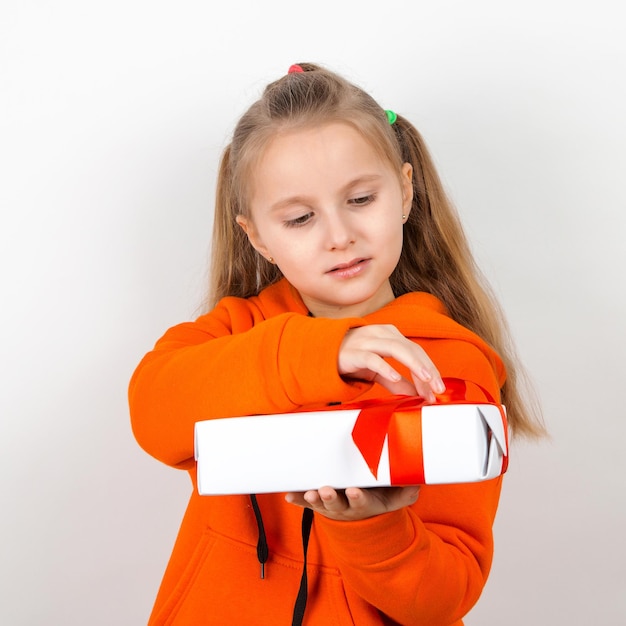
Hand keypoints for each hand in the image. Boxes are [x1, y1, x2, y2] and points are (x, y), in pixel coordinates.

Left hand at [285, 485, 419, 520]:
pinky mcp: (319, 503)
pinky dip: (297, 499)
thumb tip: (416, 483)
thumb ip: (405, 492)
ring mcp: (330, 505)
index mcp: (364, 503)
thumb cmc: (378, 497)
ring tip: (309, 493)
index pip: (361, 501)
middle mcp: (345, 506)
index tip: (354, 491)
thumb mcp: (395, 498)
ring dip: (312, 499)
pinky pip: (305, 502)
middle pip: (337, 504)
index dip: (357, 497)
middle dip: (330, 498)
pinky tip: (289, 495)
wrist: (363, 514)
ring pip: (320, 503)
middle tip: (325, 491)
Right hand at [338, 325, 444, 400]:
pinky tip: (396, 377)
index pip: (416, 351)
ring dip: (413, 364)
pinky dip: (385, 367)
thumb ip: (396, 382)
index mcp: (390, 335)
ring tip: (425, 380)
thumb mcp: (378, 371)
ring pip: (396, 348)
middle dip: (427, 369)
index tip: (438, 388)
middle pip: (410, 349)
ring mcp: (367, 341)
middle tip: (437, 387)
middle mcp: (381, 334)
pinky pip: (372, 358)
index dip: (430, 369)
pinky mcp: (354, 352)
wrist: (323, 354)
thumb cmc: (352, 358)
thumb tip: (416, 394)